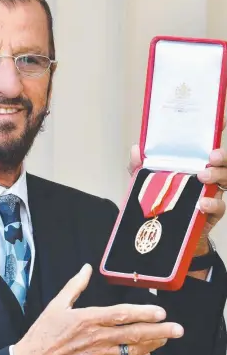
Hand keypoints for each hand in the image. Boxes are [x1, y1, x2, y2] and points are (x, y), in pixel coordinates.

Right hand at [13, 265, 183, 354]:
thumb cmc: (44, 333)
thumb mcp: (57, 304)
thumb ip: (75, 286)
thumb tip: (86, 268)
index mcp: (89, 319)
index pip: (123, 315)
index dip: (145, 313)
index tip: (161, 312)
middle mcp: (98, 338)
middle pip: (136, 335)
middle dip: (160, 332)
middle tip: (178, 329)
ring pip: (134, 352)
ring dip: (152, 346)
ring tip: (165, 339)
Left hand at [128, 119, 225, 255]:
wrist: (163, 234)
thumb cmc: (160, 201)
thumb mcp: (146, 182)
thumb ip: (139, 166)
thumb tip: (136, 149)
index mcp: (193, 164)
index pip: (208, 145)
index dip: (217, 132)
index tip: (222, 121)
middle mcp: (207, 175)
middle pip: (224, 161)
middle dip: (222, 155)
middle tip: (211, 156)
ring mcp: (212, 193)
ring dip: (218, 175)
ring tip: (203, 176)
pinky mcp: (213, 212)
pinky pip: (220, 206)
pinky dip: (212, 204)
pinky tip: (202, 203)